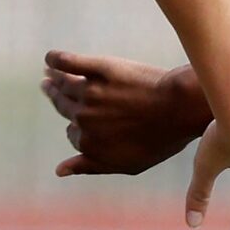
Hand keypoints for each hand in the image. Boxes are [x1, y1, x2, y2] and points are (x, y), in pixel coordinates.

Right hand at [41, 51, 211, 175]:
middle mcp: (83, 118)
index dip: (79, 128)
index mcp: (87, 143)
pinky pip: (70, 63)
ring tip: (50, 74)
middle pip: (63, 106)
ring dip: (54, 79)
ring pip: (64, 85)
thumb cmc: (160, 140)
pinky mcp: (100, 69)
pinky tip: (50, 59)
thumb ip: (91, 166)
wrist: (180, 109)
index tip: (87, 122)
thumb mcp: (126, 163)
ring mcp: (90, 92)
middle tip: (49, 86)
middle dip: (55, 97)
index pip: (73, 133)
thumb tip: (59, 170)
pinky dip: (57, 60)